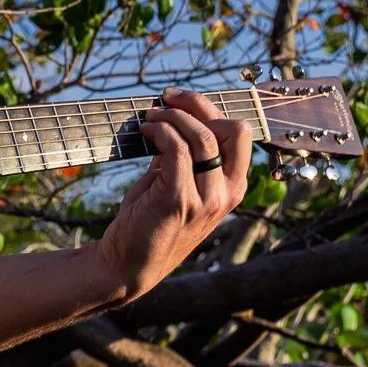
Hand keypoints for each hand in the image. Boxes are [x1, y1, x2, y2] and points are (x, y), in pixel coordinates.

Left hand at [92, 87, 251, 304]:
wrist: (128, 265)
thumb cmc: (149, 223)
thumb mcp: (176, 184)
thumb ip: (183, 157)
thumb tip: (175, 119)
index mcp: (233, 187)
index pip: (239, 134)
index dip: (210, 109)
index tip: (180, 100)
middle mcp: (227, 193)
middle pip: (232, 130)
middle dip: (198, 105)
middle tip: (165, 101)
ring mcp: (206, 199)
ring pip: (202, 137)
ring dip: (172, 117)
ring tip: (149, 118)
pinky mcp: (179, 200)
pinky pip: (176, 149)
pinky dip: (160, 131)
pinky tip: (145, 132)